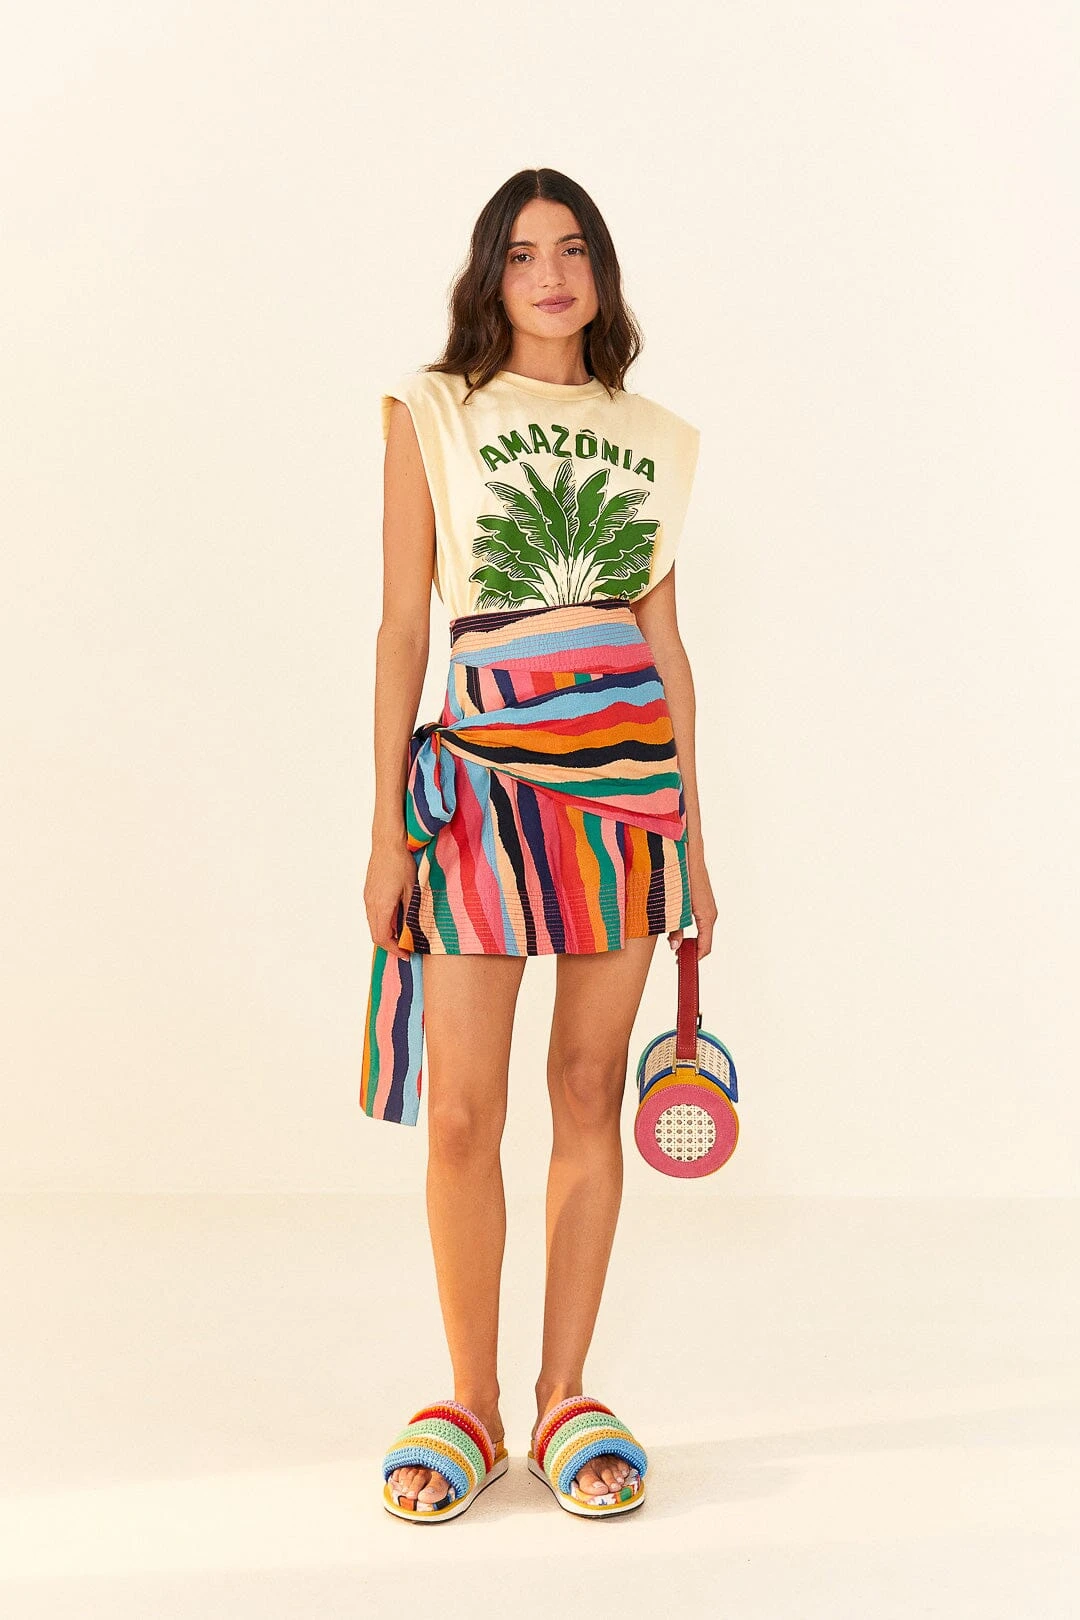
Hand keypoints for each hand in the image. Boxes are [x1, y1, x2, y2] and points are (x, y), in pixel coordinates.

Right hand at [364, 835, 416, 959]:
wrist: (387, 842)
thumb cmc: (401, 863)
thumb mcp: (412, 890)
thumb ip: (410, 912)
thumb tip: (411, 931)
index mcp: (382, 906)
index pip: (383, 938)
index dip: (395, 949)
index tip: (407, 954)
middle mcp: (371, 904)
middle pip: (376, 934)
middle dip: (390, 945)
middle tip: (406, 949)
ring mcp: (368, 897)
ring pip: (373, 924)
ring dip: (386, 934)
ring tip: (403, 936)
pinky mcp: (368, 891)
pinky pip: (372, 914)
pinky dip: (382, 923)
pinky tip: (395, 919)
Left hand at [667, 848, 716, 958]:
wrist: (687, 852)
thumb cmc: (681, 875)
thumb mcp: (674, 905)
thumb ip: (674, 927)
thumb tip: (674, 946)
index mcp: (706, 916)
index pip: (704, 947)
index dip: (693, 958)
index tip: (681, 965)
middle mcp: (710, 913)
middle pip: (703, 941)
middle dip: (689, 950)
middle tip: (674, 957)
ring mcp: (708, 907)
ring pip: (701, 931)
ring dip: (689, 939)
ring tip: (672, 943)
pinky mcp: (702, 901)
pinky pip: (699, 921)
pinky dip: (689, 928)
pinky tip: (675, 927)